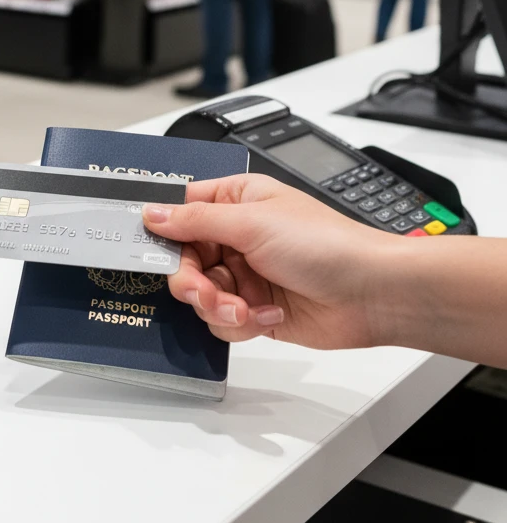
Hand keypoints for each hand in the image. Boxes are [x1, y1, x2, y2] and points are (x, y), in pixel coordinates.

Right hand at [142, 174, 395, 349]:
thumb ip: (195, 220)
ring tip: (244, 307)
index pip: (180, 212)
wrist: (372, 294)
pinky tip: (269, 314)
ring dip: (218, 304)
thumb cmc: (326, 244)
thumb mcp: (252, 222)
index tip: (149, 250)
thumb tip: (152, 213)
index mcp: (236, 201)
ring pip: (199, 294)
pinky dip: (240, 321)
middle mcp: (236, 237)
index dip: (163, 232)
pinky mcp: (254, 309)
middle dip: (190, 280)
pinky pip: (221, 319)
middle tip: (202, 291)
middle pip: (183, 260)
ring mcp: (245, 275)